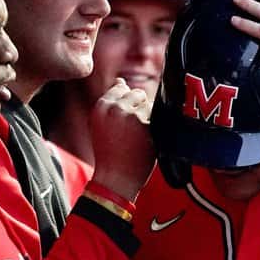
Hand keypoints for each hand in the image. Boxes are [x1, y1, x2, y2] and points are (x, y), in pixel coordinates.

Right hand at [89, 78, 156, 200]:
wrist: (115, 179)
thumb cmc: (110, 153)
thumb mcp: (101, 124)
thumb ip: (111, 102)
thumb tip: (121, 81)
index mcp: (100, 106)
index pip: (121, 88)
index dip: (128, 104)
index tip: (126, 121)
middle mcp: (114, 107)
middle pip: (138, 93)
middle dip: (140, 108)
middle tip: (133, 131)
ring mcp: (130, 115)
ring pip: (149, 103)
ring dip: (149, 117)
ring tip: (139, 136)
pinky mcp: (145, 125)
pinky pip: (159, 116)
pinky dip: (158, 127)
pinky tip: (147, 141)